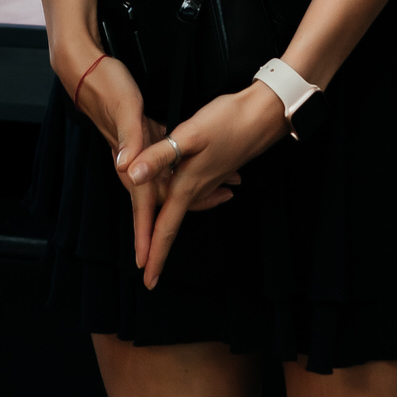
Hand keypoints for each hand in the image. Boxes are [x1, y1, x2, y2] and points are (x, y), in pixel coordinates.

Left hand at [125, 83, 284, 286]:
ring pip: (185, 208)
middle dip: (160, 248)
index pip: (165, 228)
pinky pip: (198, 193)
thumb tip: (130, 174)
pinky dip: (190, 202)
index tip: (147, 280)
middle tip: (149, 272)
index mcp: (187, 185)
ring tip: (161, 241)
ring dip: (171, 224)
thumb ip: (160, 156)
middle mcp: (198, 187)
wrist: (265, 115)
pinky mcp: (217, 168)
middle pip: (173, 224)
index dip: (154, 254)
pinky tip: (194, 196)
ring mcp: (210, 179)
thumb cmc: (228, 122)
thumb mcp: (189, 135)